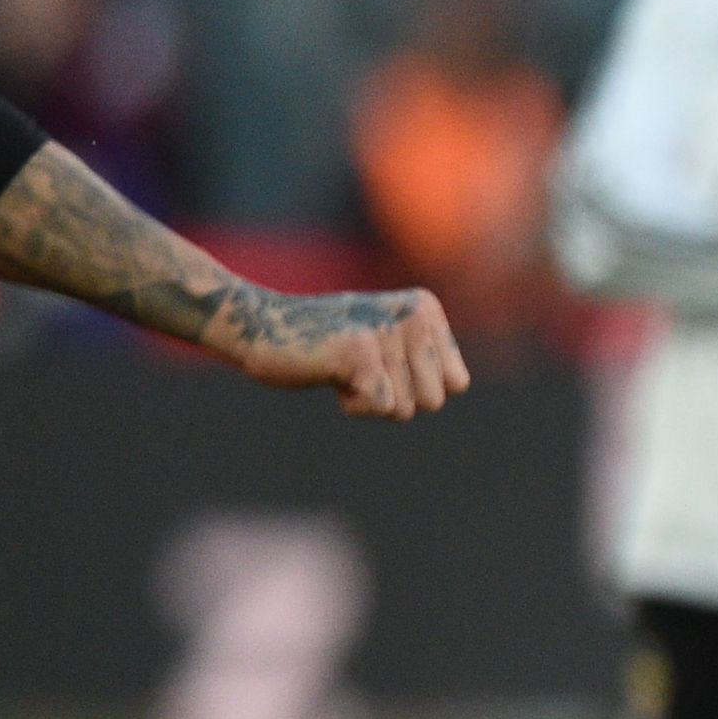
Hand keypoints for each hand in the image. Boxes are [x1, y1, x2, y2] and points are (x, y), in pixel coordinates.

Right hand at [222, 285, 469, 418]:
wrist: (259, 326)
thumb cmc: (326, 344)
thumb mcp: (388, 342)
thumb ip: (424, 359)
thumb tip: (459, 385)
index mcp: (427, 310)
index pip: (456, 384)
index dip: (415, 388)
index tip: (381, 365)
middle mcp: (415, 315)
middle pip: (434, 400)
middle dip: (395, 398)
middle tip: (358, 368)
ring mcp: (389, 332)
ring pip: (406, 408)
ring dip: (371, 400)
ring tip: (344, 368)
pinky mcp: (361, 351)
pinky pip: (380, 407)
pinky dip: (353, 405)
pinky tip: (331, 375)